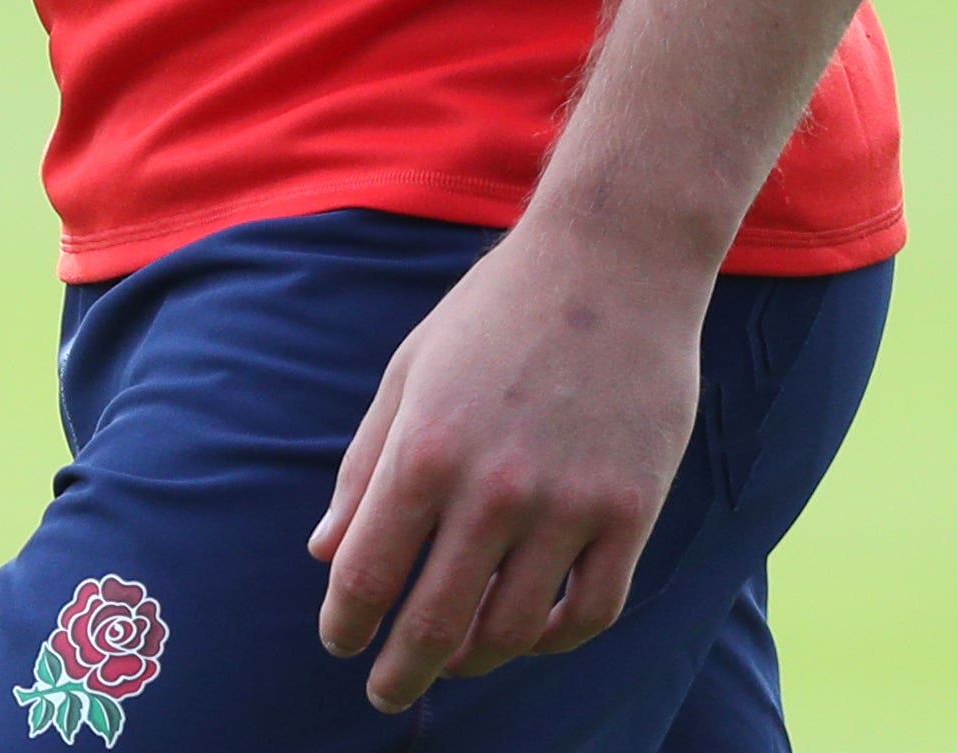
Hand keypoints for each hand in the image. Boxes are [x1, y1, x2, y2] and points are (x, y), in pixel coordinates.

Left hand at [309, 220, 706, 710]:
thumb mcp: (408, 374)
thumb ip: (364, 468)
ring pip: (513, 631)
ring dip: (474, 661)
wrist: (611, 263)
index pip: (367, 573)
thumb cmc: (493, 313)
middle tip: (385, 693)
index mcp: (423, 450)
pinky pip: (591, 611)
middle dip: (401, 669)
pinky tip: (527, 636)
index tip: (339, 646)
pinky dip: (553, 641)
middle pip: (436, 621)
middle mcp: (493, 489)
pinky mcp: (633, 512)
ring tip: (453, 663)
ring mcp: (570, 506)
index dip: (347, 624)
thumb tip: (324, 553)